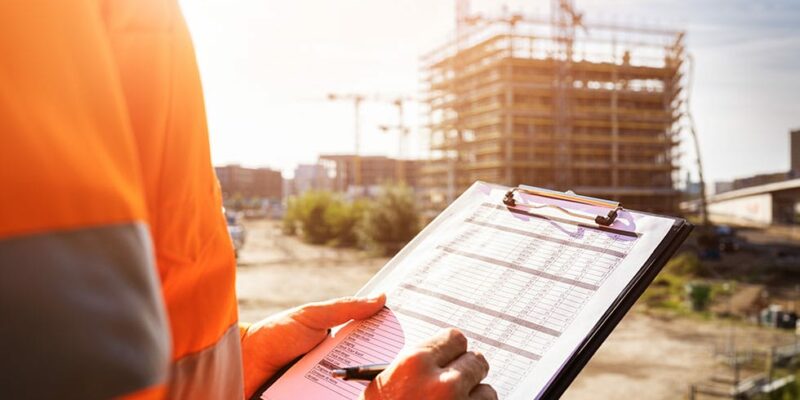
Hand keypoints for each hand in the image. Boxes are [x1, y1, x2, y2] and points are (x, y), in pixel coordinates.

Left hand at [241, 294, 385, 397]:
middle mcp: (333, 372)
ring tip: (378, 392)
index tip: (409, 351)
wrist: (238, 363)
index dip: (389, 353)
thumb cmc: (273, 335)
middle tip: (395, 377)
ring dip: (362, 393)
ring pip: (351, 395)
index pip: (371, 353)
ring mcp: (321, 391)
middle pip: (364, 379)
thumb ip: (344, 308)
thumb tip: (381, 297)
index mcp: (338, 348)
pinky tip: (354, 398)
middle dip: (377, 379)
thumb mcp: (312, 316)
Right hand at [362, 328, 496, 399]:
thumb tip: (437, 359)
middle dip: (468, 373)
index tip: (452, 358)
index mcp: (416, 364)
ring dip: (475, 399)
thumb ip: (411, 369)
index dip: (453, 351)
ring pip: (487, 391)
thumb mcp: (381, 389)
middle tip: (457, 384)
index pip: (455, 339)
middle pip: (476, 361)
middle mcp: (443, 382)